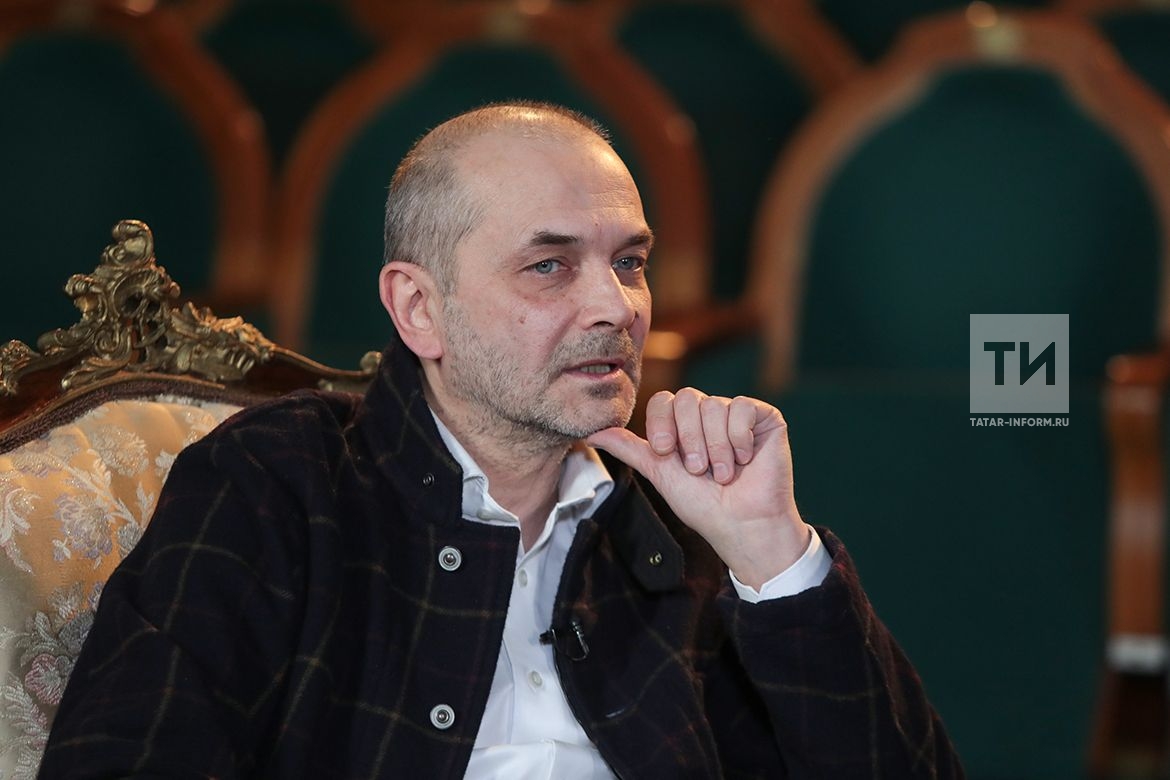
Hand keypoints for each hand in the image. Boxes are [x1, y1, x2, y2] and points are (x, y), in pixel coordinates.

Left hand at [587, 389, 807, 588]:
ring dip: (716, 447)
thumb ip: (630, 449)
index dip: (662, 424)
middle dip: (689, 439)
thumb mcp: (659, 474)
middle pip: (687, 398)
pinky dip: (740, 438)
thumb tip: (591, 433)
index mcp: (682, 426)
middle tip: (699, 470)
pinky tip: (745, 459)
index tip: (666, 453)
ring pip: (714, 405)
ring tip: (724, 474)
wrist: (742, 525)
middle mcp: (707, 416)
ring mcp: (735, 415)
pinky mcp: (764, 418)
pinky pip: (743, 407)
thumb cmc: (703, 506)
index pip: (663, 401)